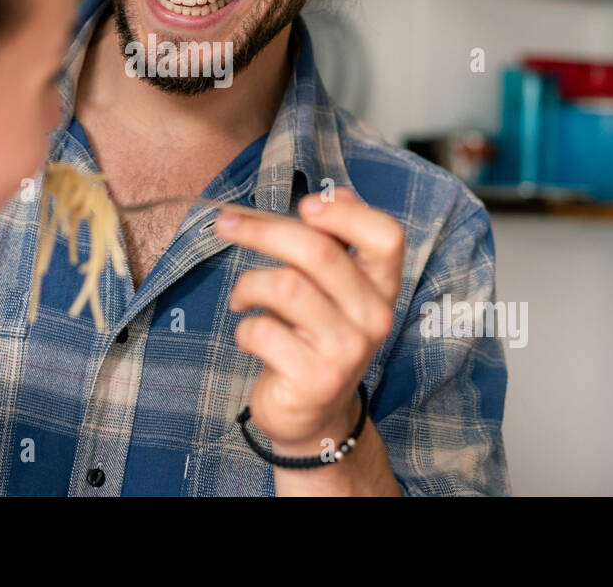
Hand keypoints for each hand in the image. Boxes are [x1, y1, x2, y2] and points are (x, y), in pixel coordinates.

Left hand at [217, 187, 403, 456]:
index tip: (305, 205)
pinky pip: (262, 330)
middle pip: (319, 252)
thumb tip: (328, 196)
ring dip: (247, 285)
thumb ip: (333, 246)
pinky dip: (244, 327)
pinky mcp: (316, 378)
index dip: (346, 213)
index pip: (386, 237)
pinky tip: (250, 335)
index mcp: (380, 287)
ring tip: (241, 298)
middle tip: (227, 225)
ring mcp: (347, 350)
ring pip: (284, 286)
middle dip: (263, 231)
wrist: (314, 416)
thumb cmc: (314, 337)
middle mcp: (374, 317)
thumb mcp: (332, 292)